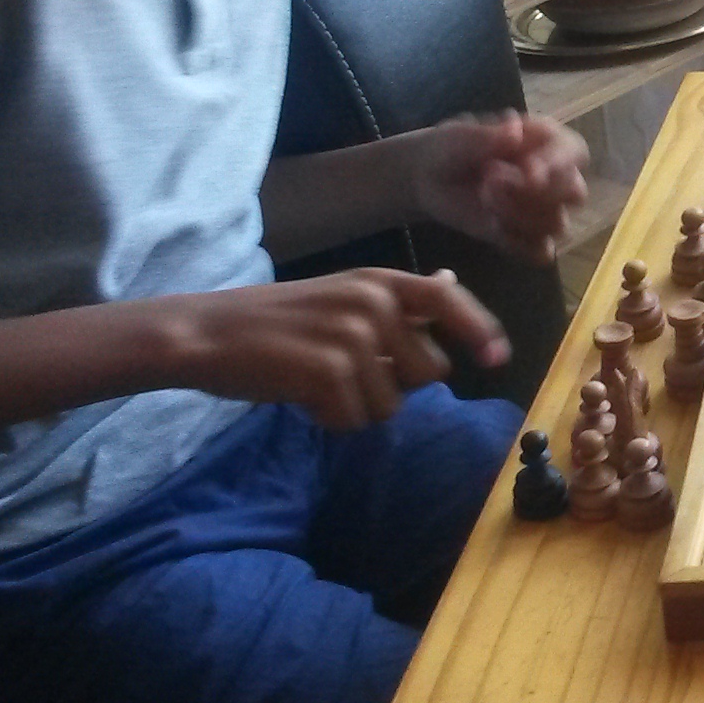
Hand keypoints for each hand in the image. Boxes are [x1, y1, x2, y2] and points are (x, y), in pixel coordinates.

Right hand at [156, 267, 509, 430]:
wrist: (206, 333)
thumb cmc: (275, 321)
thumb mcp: (342, 295)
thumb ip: (395, 299)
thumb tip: (450, 284)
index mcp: (379, 282)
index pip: (450, 301)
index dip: (479, 332)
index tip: (497, 359)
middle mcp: (373, 303)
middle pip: (431, 373)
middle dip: (397, 387)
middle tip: (349, 375)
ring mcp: (352, 336)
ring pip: (392, 405)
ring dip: (359, 407)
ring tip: (318, 382)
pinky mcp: (328, 371)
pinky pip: (354, 420)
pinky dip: (329, 419)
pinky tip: (300, 394)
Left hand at [409, 112, 589, 259]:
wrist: (427, 177)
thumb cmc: (450, 148)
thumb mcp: (460, 137)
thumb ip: (487, 136)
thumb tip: (516, 129)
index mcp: (545, 142)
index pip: (574, 152)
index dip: (558, 164)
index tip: (527, 171)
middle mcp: (552, 176)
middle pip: (576, 193)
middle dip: (535, 194)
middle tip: (489, 184)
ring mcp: (541, 209)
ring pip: (558, 224)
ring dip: (520, 217)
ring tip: (484, 200)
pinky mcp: (526, 236)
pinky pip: (542, 251)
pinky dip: (519, 244)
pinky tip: (494, 228)